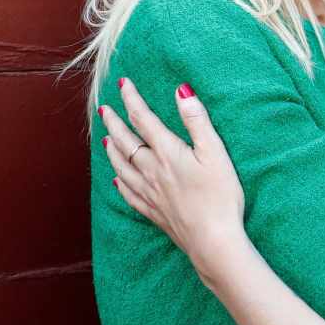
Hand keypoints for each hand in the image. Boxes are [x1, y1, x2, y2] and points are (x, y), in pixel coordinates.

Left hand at [100, 79, 246, 281]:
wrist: (212, 240)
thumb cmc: (220, 196)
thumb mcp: (215, 153)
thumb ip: (197, 121)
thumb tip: (182, 91)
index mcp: (167, 153)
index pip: (144, 119)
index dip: (132, 100)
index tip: (123, 84)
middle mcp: (152, 171)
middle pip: (125, 142)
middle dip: (114, 123)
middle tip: (104, 109)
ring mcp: (150, 193)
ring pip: (121, 167)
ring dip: (111, 150)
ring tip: (104, 138)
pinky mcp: (154, 212)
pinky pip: (128, 193)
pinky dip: (119, 183)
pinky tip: (116, 180)